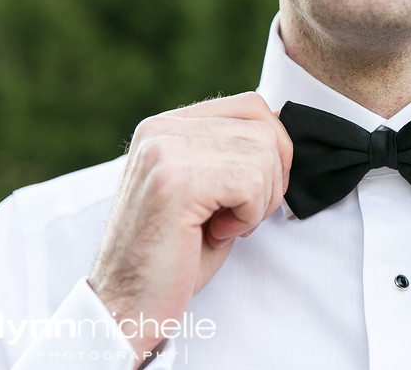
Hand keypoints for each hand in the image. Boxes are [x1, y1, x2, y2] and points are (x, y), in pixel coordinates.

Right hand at [88, 92, 291, 360]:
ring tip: (223, 225)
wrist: (128, 305)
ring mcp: (164, 152)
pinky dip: (248, 217)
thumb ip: (233, 151)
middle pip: (264, 128)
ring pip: (263, 155)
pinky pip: (251, 183)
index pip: (253, 105)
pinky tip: (216, 233)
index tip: (257, 190)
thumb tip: (282, 127)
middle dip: (272, 179)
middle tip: (241, 215)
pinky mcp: (175, 182)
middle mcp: (160, 129)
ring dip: (259, 201)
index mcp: (166, 125)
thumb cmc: (177, 252)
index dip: (275, 149)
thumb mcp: (209, 188)